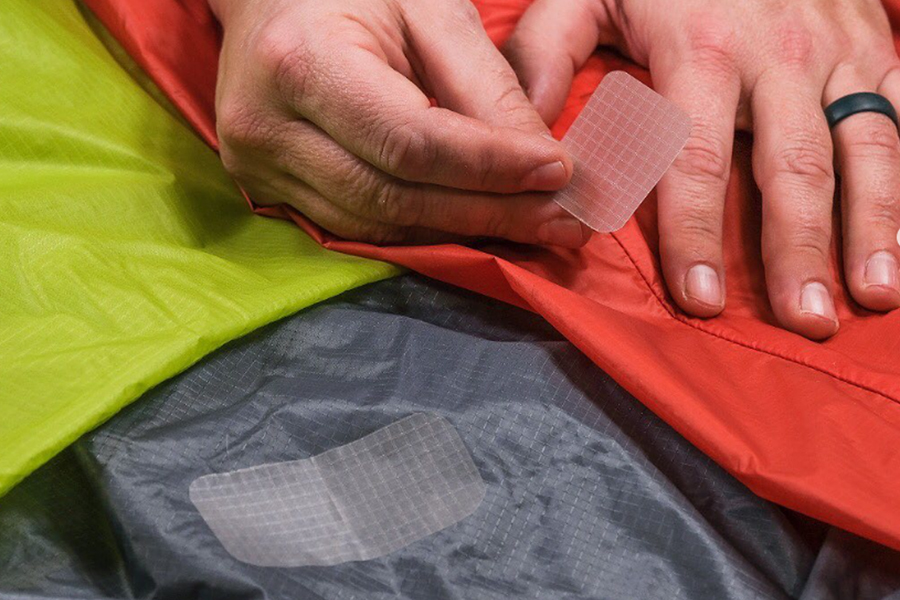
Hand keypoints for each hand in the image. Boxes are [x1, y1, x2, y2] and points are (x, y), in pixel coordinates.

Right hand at [208, 0, 591, 247]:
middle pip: (394, 197)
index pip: (410, 141)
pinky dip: (421, 230)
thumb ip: (486, 89)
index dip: (490, 166)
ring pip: (377, 226)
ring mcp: (258, 165)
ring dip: (461, 230)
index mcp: (302, 61)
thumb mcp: (431, 12)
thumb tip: (547, 168)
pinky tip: (472, 222)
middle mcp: (265, 125)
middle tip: (562, 221)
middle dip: (488, 212)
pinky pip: (356, 229)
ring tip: (531, 225)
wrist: (271, 0)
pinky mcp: (265, 188)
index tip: (561, 173)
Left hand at [505, 0, 899, 338]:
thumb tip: (525, 141)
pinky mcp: (877, 49)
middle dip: (798, 249)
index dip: (696, 232)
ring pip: (868, 148)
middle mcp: (780, 54)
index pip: (697, 156)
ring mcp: (839, 51)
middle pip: (793, 167)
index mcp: (702, 46)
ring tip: (873, 296)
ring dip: (873, 227)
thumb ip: (546, 58)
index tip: (701, 298)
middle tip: (803, 320)